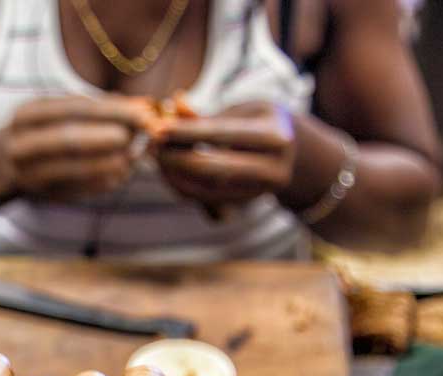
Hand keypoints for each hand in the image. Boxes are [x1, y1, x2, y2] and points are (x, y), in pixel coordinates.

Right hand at [3, 96, 140, 201]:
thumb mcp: (62, 110)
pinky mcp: (43, 196)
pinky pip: (79, 191)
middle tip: (138, 137)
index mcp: (27, 115)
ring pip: (74, 169)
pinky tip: (122, 174)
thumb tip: (144, 106)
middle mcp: (21, 145)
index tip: (144, 112)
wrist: (6, 163)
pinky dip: (104, 182)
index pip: (76, 109)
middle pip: (69, 140)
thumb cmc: (46, 129)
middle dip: (109, 138)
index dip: (113, 111)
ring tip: (134, 156)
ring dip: (111, 163)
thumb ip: (100, 107)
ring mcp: (29, 174)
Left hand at [152, 101, 295, 208]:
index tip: (157, 128)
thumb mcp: (241, 110)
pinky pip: (203, 198)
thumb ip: (207, 114)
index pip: (222, 135)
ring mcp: (259, 193)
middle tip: (151, 144)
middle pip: (211, 169)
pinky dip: (180, 183)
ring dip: (172, 173)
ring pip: (203, 188)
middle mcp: (272, 170)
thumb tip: (174, 104)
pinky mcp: (243, 205)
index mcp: (276, 137)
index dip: (186, 132)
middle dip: (175, 158)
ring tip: (155, 152)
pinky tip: (166, 167)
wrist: (291, 153)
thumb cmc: (260, 122)